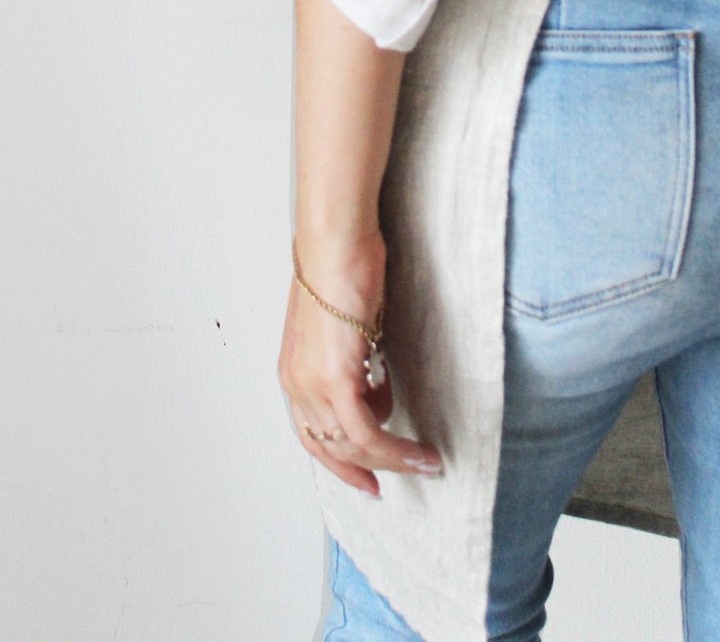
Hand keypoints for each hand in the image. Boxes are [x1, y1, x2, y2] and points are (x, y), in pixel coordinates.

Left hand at [278, 231, 442, 497]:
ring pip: (354, 445)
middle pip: (332, 447)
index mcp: (293, 372)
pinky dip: (395, 449)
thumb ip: (353, 361)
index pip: (311, 435)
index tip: (366, 477)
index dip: (340, 461)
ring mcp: (312, 384)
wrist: (335, 241)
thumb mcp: (345, 325)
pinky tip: (420, 453)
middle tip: (408, 471)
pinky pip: (368, 431)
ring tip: (425, 459)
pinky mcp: (336, 379)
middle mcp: (296, 385)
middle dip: (371, 467)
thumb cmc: (342, 267)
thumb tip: (374, 388)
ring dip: (393, 459)